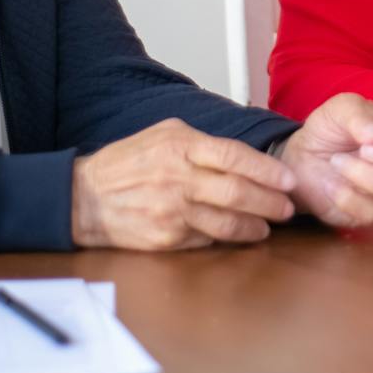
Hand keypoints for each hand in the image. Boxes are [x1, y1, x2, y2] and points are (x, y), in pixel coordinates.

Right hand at [71, 118, 298, 249]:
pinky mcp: (167, 238)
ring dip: (255, 226)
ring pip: (227, 222)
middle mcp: (179, 179)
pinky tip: (238, 235)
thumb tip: (241, 153)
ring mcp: (173, 211)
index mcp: (180, 147)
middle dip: (270, 202)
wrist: (84, 198)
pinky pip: (207, 238)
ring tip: (268, 225)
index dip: (266, 170)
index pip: (234, 156)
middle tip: (288, 207)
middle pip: (237, 192)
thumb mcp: (163, 134)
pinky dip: (226, 237)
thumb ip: (202, 141)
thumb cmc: (127, 163)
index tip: (288, 180)